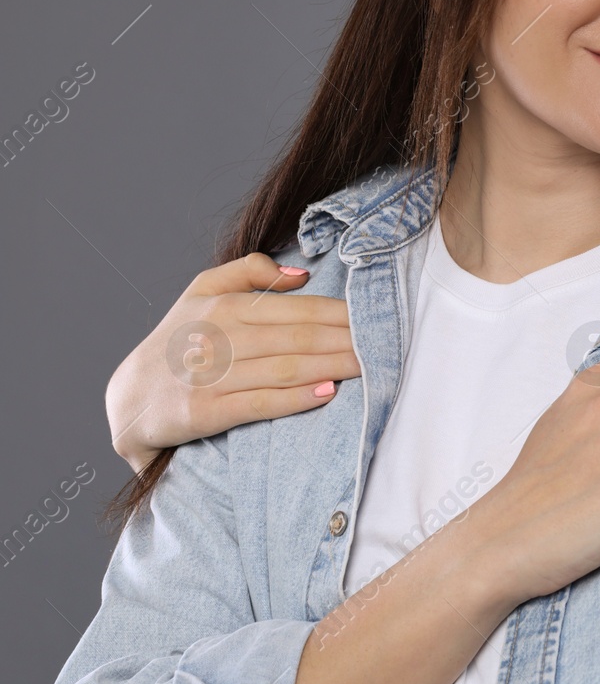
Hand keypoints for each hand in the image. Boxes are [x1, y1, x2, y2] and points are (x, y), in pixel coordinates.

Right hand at [105, 254, 358, 471]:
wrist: (128, 399)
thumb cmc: (177, 339)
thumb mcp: (201, 291)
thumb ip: (247, 272)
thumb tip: (301, 272)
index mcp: (224, 305)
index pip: (299, 309)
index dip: (342, 315)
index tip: (377, 319)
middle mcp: (218, 337)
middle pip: (300, 338)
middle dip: (348, 341)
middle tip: (386, 345)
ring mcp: (211, 375)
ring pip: (286, 368)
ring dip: (334, 368)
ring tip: (370, 367)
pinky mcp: (205, 412)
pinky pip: (260, 404)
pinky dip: (296, 399)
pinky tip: (328, 394)